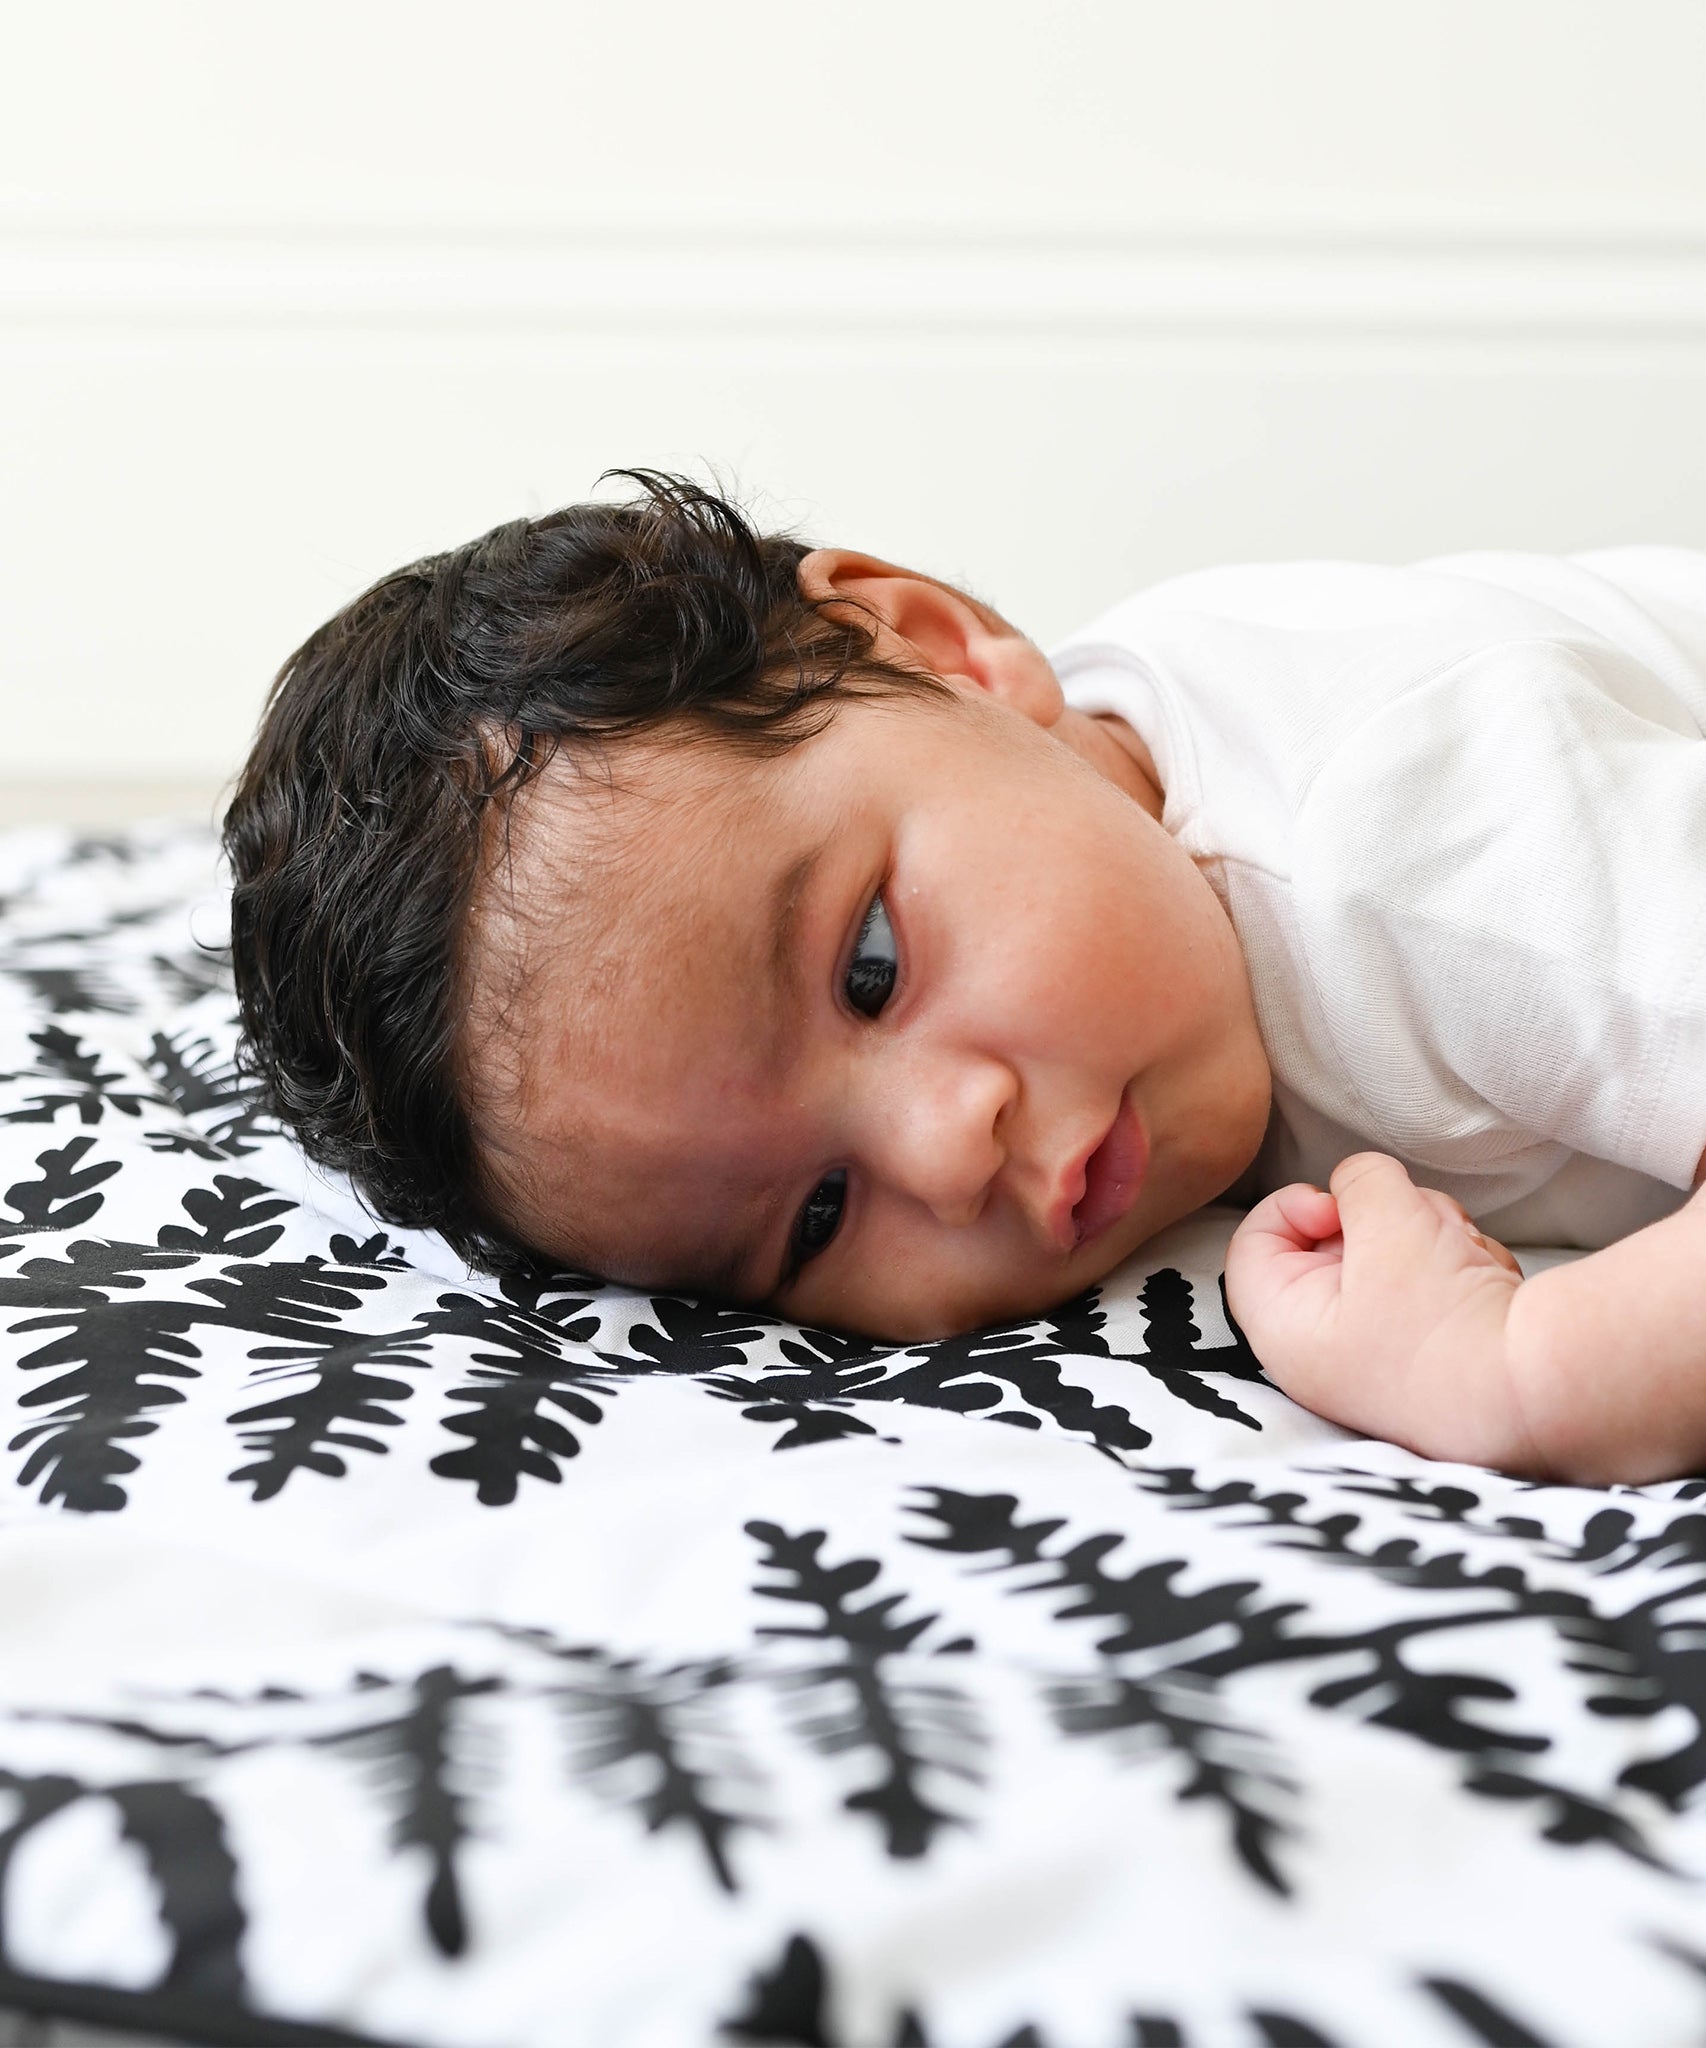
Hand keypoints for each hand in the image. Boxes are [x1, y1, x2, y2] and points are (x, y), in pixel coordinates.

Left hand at [1224, 1153, 1536, 1468]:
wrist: (1542, 1393)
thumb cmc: (1444, 1317)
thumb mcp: (1388, 1220)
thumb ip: (1360, 1181)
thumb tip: (1359, 1183)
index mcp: (1288, 1332)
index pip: (1252, 1248)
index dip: (1291, 1205)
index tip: (1338, 1202)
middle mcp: (1328, 1354)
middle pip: (1331, 1246)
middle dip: (1383, 1215)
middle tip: (1415, 1220)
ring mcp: (1387, 1356)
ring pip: (1392, 1258)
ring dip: (1431, 1236)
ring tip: (1459, 1252)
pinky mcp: (1439, 1354)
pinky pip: (1435, 1285)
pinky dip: (1461, 1268)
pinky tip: (1485, 1279)